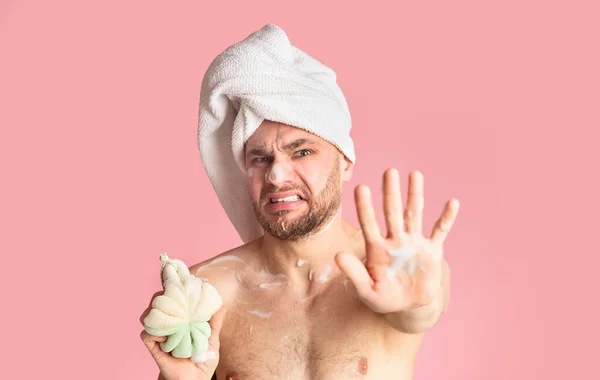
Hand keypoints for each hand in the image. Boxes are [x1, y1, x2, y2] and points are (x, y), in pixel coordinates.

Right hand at [140, 291, 226, 379]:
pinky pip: (147, 335)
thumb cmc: (202, 360)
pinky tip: (166, 335)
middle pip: (160, 300)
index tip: (181, 277)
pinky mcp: (154, 348)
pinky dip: (154, 331)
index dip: (175, 286)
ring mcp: (160, 335)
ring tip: (171, 312)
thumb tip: (222, 305)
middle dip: (166, 293)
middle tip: (176, 293)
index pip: (175, 297)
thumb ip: (215, 324)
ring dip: (158, 309)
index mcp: (182, 318)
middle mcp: (169, 324)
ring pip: (149, 314)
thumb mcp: (212, 341)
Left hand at [335, 169, 458, 313]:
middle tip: (389, 171)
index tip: (360, 187)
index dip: (365, 207)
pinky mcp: (432, 251)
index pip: (369, 224)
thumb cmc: (383, 298)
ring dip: (415, 195)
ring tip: (415, 174)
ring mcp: (414, 243)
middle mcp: (395, 240)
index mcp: (377, 248)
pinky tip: (453, 203)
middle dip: (391, 192)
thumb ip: (354, 274)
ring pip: (415, 214)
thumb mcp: (366, 290)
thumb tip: (337, 256)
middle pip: (392, 212)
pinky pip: (440, 231)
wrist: (409, 307)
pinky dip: (447, 218)